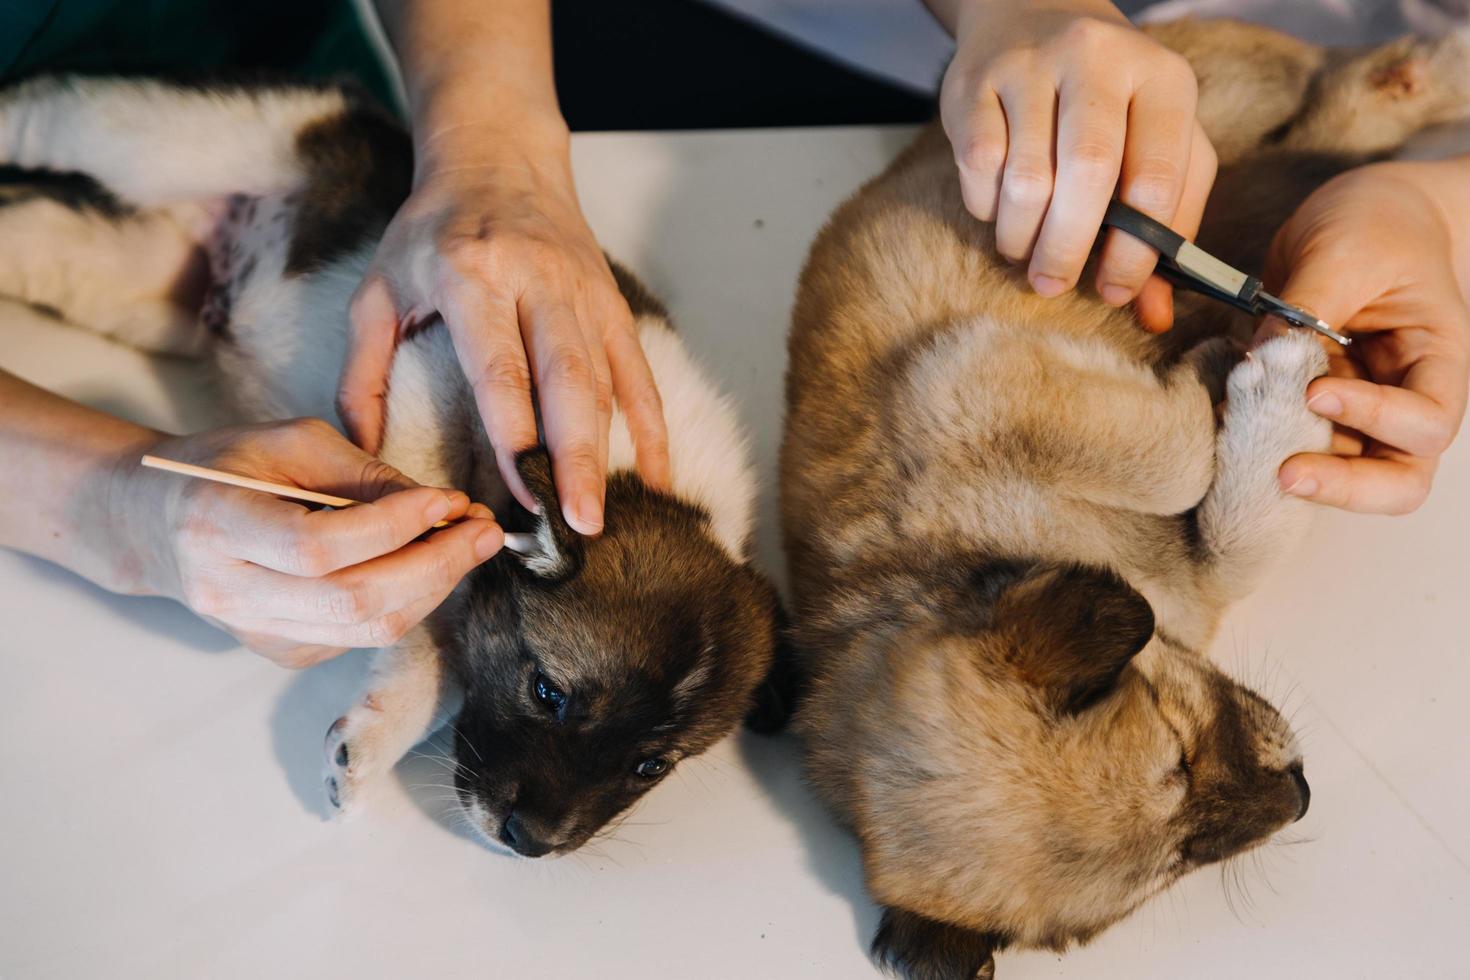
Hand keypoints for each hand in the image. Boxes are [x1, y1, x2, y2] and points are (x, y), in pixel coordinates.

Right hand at [115, 418, 502, 666]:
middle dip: (435, 565)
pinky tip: (430, 564)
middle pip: (352, 600)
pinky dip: (410, 600)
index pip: (317, 545)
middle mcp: (229, 593)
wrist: (161, 523)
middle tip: (484, 530)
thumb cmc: (230, 466)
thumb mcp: (291, 444)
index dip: (393, 527)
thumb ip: (365, 475)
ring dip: (434, 587)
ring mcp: (256, 633)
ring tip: (471, 544)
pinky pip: (363, 636)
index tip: (449, 500)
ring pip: (367, 629)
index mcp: (217, 526)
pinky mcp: (284, 653)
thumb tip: (444, 508)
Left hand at [338, 122, 670, 534]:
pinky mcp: (611, 302)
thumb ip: (362, 373)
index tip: (520, 497)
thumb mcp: (378, 288)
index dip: (515, 439)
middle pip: (567, 381)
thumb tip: (361, 453)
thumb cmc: (431, 230)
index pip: (501, 371)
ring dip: (611, 452)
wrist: (500, 157)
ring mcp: (583, 292)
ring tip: (603, 516)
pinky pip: (638, 371)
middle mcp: (537, 283)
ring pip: (607, 380)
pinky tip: (656, 476)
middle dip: (576, 458)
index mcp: (472, 276)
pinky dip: (651, 426)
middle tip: (578, 523)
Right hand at [937, 0, 1216, 328]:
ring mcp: (1032, 65)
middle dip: (1068, 248)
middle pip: (1087, 174)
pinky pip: (977, 166)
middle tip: (1054, 284)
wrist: (1035, 12)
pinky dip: (986, 207)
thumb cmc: (1110, 101)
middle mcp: (1099, 60)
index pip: (1157, 179)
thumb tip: (1154, 314)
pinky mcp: (976, 80)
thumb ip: (1165, 228)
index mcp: (1163, 79)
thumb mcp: (1155, 145)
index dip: (1135, 252)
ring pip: (1025, 177)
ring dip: (1021, 235)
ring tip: (1024, 251)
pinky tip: (997, 210)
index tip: (1113, 291)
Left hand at [1264, 162, 1469, 513]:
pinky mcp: (1312, 407)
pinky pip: (1292, 442)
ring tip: (1241, 441)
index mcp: (1437, 360)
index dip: (1375, 418)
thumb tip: (1261, 358)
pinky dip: (1262, 442)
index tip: (1316, 392)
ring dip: (1294, 466)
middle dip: (1345, 486)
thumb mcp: (1345, 249)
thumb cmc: (1377, 224)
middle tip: (1285, 473)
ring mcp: (1358, 410)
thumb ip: (1307, 305)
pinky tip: (1229, 420)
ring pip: (1342, 474)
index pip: (1426, 421)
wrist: (1369, 212)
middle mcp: (1404, 399)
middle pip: (1399, 481)